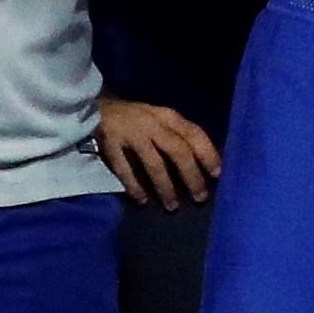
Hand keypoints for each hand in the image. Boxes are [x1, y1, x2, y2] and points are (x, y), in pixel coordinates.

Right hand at [96, 92, 222, 206]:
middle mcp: (151, 123)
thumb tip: (203, 162)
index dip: (207, 153)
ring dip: (165, 186)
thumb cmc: (136, 118)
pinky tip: (142, 200)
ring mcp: (130, 133)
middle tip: (200, 197)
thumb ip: (178, 135)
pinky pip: (124, 169)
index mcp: (167, 116)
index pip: (194, 133)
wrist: (95, 107)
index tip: (218, 174)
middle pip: (177, 150)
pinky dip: (134, 186)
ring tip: (172, 206)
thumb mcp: (160, 119)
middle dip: (191, 175)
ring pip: (153, 163)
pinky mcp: (110, 143)